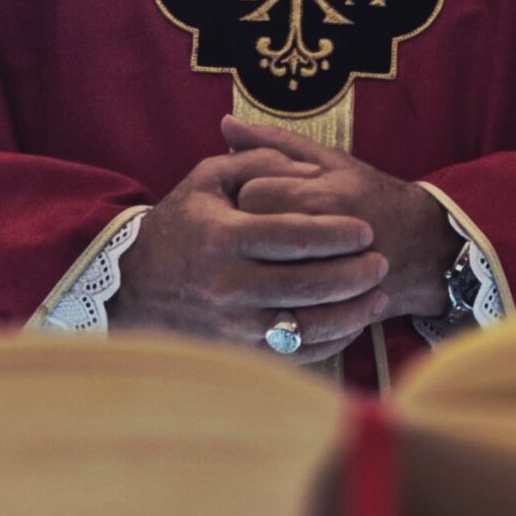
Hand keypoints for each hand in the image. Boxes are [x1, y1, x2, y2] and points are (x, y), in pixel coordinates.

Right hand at [111, 141, 387, 361]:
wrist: (134, 284)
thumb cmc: (180, 223)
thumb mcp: (207, 178)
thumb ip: (257, 161)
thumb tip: (305, 167)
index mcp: (223, 237)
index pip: (292, 237)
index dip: (335, 234)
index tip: (365, 229)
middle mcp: (227, 284)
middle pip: (305, 284)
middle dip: (352, 274)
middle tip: (382, 261)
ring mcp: (231, 325)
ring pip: (304, 325)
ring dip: (349, 312)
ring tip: (378, 296)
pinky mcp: (236, 352)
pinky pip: (292, 354)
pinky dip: (327, 343)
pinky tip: (351, 324)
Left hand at [224, 115, 453, 325]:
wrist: (423, 249)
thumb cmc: (371, 196)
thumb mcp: (330, 161)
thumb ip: (276, 142)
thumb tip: (226, 123)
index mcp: (321, 196)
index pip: (254, 195)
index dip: (245, 191)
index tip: (252, 193)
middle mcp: (323, 239)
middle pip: (254, 235)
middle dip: (249, 230)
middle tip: (256, 226)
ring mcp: (328, 279)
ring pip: (265, 277)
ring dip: (259, 266)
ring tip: (267, 254)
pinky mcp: (332, 310)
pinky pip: (285, 310)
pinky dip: (274, 300)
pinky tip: (277, 286)